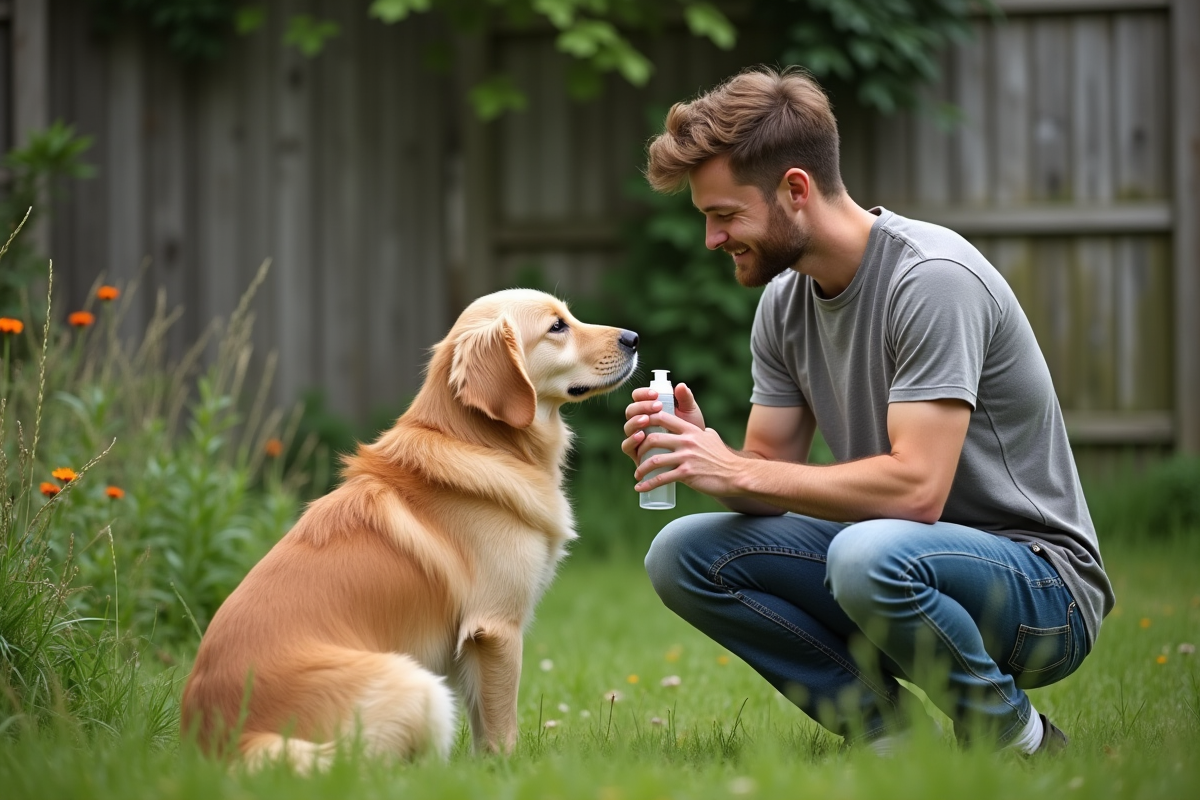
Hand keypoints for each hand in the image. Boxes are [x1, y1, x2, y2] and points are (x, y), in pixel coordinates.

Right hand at [620, 383, 704, 464]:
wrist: (697, 456)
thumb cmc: (692, 432)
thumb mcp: (690, 413)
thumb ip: (685, 399)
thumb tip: (681, 386)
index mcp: (650, 410)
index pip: (639, 397)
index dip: (643, 394)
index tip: (656, 394)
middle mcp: (641, 422)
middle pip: (631, 410)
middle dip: (642, 407)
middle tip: (658, 407)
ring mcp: (637, 437)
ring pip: (628, 426)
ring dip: (635, 421)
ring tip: (647, 420)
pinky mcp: (637, 453)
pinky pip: (626, 446)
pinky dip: (631, 440)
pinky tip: (641, 436)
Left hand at [631, 411, 745, 498]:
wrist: (736, 474)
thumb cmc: (723, 458)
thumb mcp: (712, 437)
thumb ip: (703, 433)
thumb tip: (702, 431)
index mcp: (690, 430)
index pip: (662, 418)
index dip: (646, 421)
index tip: (639, 430)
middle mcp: (686, 441)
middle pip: (653, 439)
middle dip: (639, 448)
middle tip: (636, 456)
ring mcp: (686, 457)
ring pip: (654, 460)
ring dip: (641, 469)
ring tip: (637, 475)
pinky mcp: (687, 474)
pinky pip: (662, 479)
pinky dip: (648, 484)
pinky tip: (640, 488)